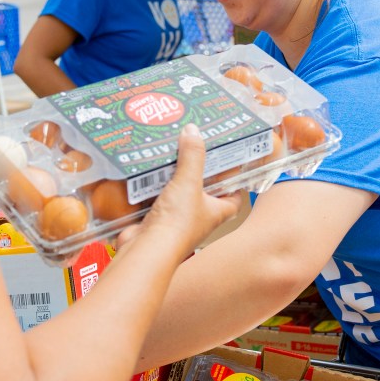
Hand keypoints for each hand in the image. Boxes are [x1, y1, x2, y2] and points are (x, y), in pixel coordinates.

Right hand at [117, 124, 240, 254]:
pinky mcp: (155, 220)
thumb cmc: (177, 224)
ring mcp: (176, 220)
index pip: (234, 195)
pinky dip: (150, 186)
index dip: (234, 180)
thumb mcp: (189, 181)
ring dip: (171, 176)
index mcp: (216, 211)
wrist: (147, 249)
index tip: (230, 160)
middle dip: (197, 172)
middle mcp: (198, 218)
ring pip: (177, 193)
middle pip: (203, 191)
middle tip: (193, 148)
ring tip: (168, 152)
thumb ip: (192, 155)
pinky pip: (155, 198)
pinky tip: (145, 169)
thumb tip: (194, 131)